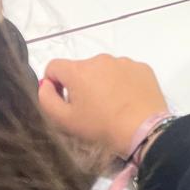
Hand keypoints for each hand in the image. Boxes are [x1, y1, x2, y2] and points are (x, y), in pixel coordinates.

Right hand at [38, 55, 168, 158]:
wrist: (143, 130)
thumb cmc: (100, 126)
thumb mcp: (64, 120)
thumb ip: (47, 99)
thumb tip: (46, 84)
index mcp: (79, 70)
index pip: (54, 67)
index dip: (54, 83)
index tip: (65, 101)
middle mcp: (101, 59)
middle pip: (81, 69)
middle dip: (81, 85)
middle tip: (91, 109)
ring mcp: (124, 61)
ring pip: (104, 70)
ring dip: (103, 83)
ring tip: (112, 106)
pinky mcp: (142, 67)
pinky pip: (125, 72)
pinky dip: (123, 83)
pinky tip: (128, 101)